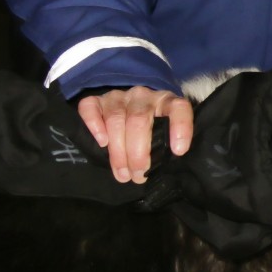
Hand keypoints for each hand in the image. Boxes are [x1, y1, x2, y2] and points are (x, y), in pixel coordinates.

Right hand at [76, 86, 193, 183]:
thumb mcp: (163, 134)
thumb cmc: (150, 129)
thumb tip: (161, 170)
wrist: (126, 112)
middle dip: (138, 153)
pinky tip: (102, 143)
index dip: (181, 127)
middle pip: (139, 120)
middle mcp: (143, 96)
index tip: (179, 151)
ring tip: (122, 173)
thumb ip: (164, 144)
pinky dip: (94, 125)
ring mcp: (119, 97)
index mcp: (166, 102)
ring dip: (118, 151)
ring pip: (115, 119)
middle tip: (138, 175)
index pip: (178, 108)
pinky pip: (90, 107)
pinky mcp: (97, 101)